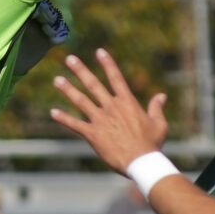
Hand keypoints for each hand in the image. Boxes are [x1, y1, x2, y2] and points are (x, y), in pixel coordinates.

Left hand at [49, 50, 169, 173]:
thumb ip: (157, 108)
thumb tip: (161, 95)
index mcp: (127, 102)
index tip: (99, 51)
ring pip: (81, 101)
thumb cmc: (152, 144)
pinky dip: (64, 118)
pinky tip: (53, 112)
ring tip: (57, 80)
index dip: (107, 63)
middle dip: (80, 71)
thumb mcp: (159, 124)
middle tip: (69, 59)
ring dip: (68, 90)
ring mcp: (101, 120)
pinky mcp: (93, 134)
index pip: (116, 77)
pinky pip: (75, 124)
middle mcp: (112, 107)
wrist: (141, 162)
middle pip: (93, 84)